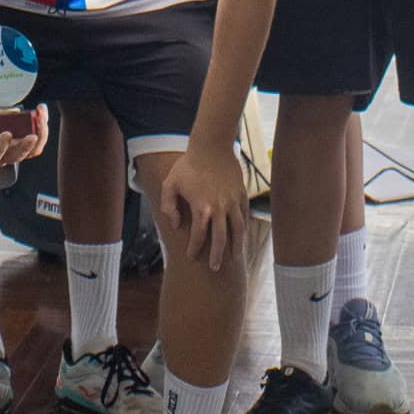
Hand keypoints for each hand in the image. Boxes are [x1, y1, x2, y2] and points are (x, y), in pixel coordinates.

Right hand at [0, 100, 49, 167]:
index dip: (0, 147)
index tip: (6, 133)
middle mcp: (5, 155)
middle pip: (17, 155)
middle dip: (26, 146)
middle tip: (32, 134)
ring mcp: (20, 150)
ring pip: (33, 149)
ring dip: (40, 134)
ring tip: (40, 116)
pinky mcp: (31, 142)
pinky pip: (40, 139)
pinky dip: (43, 125)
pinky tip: (41, 111)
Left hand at [157, 142, 247, 271]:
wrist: (211, 145)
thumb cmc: (188, 164)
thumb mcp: (170, 183)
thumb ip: (169, 207)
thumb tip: (176, 225)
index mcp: (201, 208)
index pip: (199, 236)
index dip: (194, 249)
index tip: (191, 257)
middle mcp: (219, 208)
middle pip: (220, 239)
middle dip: (217, 256)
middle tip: (215, 268)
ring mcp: (232, 201)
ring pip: (237, 230)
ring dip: (236, 246)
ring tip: (235, 258)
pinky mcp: (241, 193)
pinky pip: (244, 215)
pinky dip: (243, 227)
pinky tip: (242, 236)